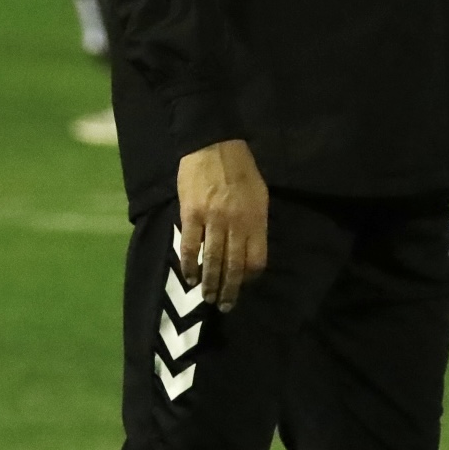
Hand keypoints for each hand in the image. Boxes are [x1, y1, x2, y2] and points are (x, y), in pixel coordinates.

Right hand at [176, 138, 267, 310]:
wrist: (213, 144)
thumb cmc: (241, 168)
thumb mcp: (259, 195)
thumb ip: (256, 222)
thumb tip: (250, 249)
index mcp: (256, 219)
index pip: (256, 259)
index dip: (249, 277)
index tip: (243, 284)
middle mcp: (236, 223)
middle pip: (233, 265)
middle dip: (229, 289)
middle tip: (224, 306)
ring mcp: (212, 219)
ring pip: (211, 259)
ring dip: (209, 283)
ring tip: (207, 297)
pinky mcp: (191, 214)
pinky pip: (189, 245)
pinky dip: (189, 264)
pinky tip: (190, 276)